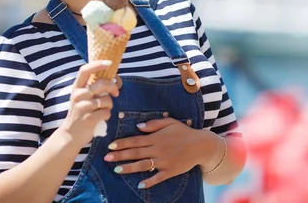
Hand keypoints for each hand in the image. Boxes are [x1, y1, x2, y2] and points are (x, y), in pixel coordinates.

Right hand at [59, 60, 118, 146]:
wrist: (71, 134)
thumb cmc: (81, 113)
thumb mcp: (82, 97)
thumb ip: (93, 87)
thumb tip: (113, 77)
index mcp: (77, 87)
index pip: (85, 70)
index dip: (98, 64)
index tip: (109, 63)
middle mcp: (78, 95)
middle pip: (101, 84)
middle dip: (113, 87)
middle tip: (116, 93)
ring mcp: (82, 107)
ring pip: (106, 100)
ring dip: (109, 105)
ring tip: (103, 109)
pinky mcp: (88, 119)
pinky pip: (106, 112)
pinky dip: (107, 115)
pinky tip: (101, 117)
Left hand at [104, 118, 220, 188]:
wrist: (201, 145)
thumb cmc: (184, 132)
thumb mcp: (170, 122)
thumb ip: (154, 124)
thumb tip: (138, 127)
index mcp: (156, 138)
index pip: (135, 140)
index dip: (122, 143)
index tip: (111, 146)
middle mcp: (158, 149)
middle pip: (135, 153)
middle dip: (120, 156)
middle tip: (106, 158)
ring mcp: (164, 161)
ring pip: (143, 165)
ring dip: (129, 168)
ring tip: (117, 170)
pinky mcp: (170, 171)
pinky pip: (158, 178)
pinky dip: (149, 182)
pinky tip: (140, 185)